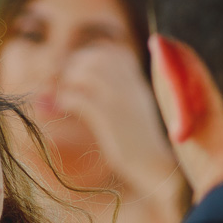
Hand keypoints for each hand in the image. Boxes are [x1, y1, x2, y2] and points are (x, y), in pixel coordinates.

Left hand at [56, 44, 181, 200]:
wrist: (158, 169)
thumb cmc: (142, 146)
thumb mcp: (135, 113)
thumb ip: (117, 96)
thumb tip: (87, 88)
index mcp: (137, 82)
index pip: (110, 53)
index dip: (89, 57)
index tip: (77, 72)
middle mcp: (129, 86)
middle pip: (94, 58)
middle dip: (74, 67)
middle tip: (65, 84)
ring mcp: (119, 101)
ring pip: (84, 73)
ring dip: (68, 82)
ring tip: (64, 97)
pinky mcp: (108, 119)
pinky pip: (78, 98)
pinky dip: (66, 100)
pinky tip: (64, 108)